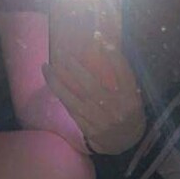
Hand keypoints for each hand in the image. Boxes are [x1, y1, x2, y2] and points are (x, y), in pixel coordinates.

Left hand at [43, 0, 146, 153]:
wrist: (127, 142)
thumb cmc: (128, 111)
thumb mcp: (133, 93)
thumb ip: (121, 74)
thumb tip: (103, 45)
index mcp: (131, 98)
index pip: (122, 72)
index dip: (111, 53)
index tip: (98, 36)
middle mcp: (116, 109)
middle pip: (92, 85)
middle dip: (75, 68)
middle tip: (62, 52)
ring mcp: (100, 120)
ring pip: (74, 98)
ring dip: (57, 82)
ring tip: (46, 66)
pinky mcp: (88, 128)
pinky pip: (71, 109)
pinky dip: (61, 95)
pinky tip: (52, 83)